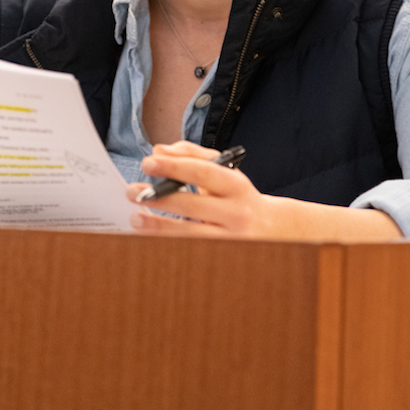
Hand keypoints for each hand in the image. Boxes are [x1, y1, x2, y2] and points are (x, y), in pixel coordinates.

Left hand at [127, 141, 404, 240]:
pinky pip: (192, 253)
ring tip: (136, 220)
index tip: (147, 161)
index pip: (203, 172)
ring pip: (189, 235)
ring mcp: (232, 240)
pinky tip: (151, 241)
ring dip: (159, 227)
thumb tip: (159, 150)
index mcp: (236, 186)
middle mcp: (236, 213)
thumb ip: (191, 156)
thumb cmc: (240, 198)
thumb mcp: (224, 172)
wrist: (278, 232)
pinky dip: (169, 247)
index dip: (173, 166)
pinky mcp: (224, 260)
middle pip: (192, 204)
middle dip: (158, 198)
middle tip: (132, 192)